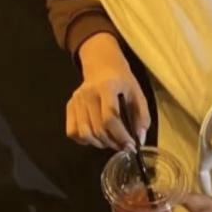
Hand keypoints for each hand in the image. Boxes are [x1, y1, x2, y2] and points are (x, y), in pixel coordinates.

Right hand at [66, 33, 149, 149]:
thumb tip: (139, 140)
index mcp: (107, 87)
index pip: (110, 117)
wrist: (101, 65)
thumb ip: (142, 116)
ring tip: (111, 142)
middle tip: (124, 146)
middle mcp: (88, 94)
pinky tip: (96, 137)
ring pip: (84, 133)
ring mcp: (76, 101)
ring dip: (100, 144)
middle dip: (113, 143)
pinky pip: (72, 132)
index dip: (121, 135)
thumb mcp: (137, 93)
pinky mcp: (69, 106)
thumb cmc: (122, 81)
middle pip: (97, 128)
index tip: (131, 145)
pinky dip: (84, 140)